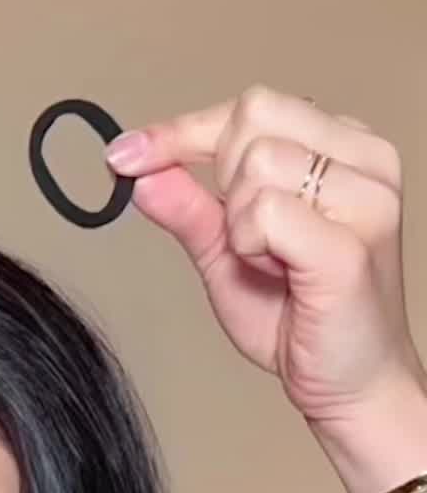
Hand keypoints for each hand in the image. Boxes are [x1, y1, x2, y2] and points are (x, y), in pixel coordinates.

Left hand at [104, 83, 426, 445]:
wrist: (351, 386)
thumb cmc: (306, 321)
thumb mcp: (229, 256)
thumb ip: (190, 209)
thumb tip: (142, 171)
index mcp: (344, 148)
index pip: (251, 106)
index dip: (182, 130)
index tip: (127, 156)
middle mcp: (365, 158)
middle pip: (251, 120)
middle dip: (225, 183)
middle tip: (252, 242)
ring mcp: (366, 197)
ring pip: (255, 163)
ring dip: (240, 223)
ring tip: (274, 262)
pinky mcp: (350, 243)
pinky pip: (264, 211)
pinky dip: (251, 245)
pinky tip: (281, 273)